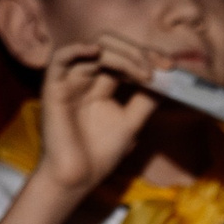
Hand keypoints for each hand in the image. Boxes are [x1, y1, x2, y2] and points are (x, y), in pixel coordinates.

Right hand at [30, 33, 162, 198]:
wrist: (78, 178)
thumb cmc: (100, 153)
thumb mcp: (131, 122)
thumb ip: (146, 100)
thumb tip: (167, 80)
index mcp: (103, 83)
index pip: (124, 56)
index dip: (147, 56)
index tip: (171, 66)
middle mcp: (86, 77)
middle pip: (110, 46)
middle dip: (137, 52)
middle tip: (160, 67)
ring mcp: (69, 79)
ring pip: (93, 48)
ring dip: (122, 56)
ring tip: (143, 73)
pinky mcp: (53, 87)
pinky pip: (60, 58)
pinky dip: (77, 49)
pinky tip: (97, 52)